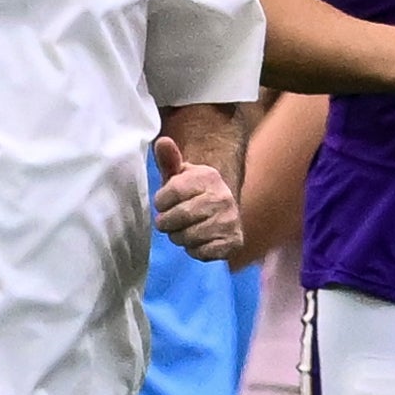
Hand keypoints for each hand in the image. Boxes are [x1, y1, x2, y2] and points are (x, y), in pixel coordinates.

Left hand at [152, 136, 243, 261]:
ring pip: (188, 237)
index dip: (160, 202)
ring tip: (183, 230)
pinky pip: (201, 253)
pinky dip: (194, 251)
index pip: (171, 192)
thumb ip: (169, 160)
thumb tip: (162, 141)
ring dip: (179, 238)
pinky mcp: (233, 242)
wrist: (222, 214)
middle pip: (179, 216)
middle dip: (167, 223)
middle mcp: (223, 197)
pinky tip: (198, 241)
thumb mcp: (179, 175)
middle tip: (169, 222)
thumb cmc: (192, 194)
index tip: (163, 203)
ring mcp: (230, 220)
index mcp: (209, 177)